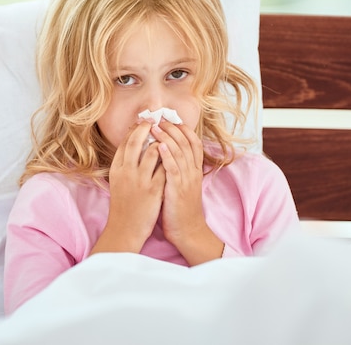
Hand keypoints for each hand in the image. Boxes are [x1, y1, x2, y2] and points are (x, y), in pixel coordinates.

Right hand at [90, 121, 164, 254]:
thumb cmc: (123, 206)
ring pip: (151, 152)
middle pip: (134, 142)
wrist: (125, 229)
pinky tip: (176, 153)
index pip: (124, 143)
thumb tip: (133, 148)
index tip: (142, 120)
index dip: (134, 129)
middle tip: (154, 118)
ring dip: (161, 140)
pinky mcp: (152, 191)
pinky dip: (170, 159)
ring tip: (167, 133)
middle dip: (145, 128)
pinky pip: (164, 169)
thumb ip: (125, 166)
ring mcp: (139, 181)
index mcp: (116, 170)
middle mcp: (125, 172)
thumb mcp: (119, 182)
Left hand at [151, 121, 223, 264]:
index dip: (183, 129)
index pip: (193, 142)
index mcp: (194, 170)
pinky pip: (173, 169)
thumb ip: (177, 169)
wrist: (187, 231)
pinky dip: (167, 155)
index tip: (171, 119)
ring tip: (155, 127)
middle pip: (186, 143)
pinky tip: (159, 146)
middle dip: (173, 128)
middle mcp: (193, 172)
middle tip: (159, 118)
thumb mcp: (182, 185)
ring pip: (180, 152)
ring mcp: (187, 180)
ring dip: (167, 138)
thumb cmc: (180, 208)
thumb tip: (166, 153)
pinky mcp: (178, 189)